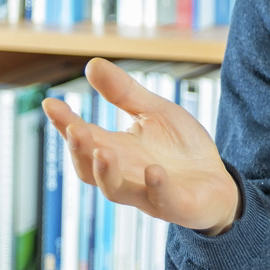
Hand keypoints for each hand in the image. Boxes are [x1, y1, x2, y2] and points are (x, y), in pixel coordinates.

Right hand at [42, 58, 239, 234]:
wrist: (218, 181)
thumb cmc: (180, 148)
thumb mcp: (154, 112)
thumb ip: (124, 94)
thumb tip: (91, 63)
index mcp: (117, 151)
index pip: (85, 138)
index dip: (65, 124)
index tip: (50, 104)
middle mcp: (125, 175)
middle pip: (90, 169)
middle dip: (80, 151)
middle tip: (74, 129)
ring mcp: (147, 193)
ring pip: (116, 190)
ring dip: (107, 173)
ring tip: (101, 151)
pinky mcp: (175, 205)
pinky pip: (162, 200)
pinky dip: (156, 186)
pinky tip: (154, 170)